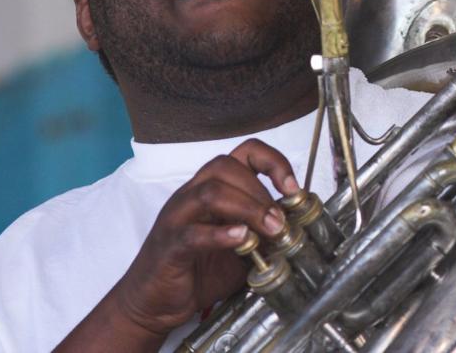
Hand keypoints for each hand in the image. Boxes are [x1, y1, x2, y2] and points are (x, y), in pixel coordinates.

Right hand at [104, 139, 299, 341]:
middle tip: (281, 222)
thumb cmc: (198, 270)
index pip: (243, 152)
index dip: (273, 162)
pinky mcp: (169, 246)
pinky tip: (241, 240)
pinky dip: (220, 234)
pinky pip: (192, 232)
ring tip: (269, 231)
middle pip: (225, 167)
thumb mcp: (243, 248)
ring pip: (210, 192)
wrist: (154, 303)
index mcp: (212, 188)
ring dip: (248, 208)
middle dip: (261, 191)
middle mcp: (192, 195)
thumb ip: (266, 233)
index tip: (293, 188)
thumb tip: (301, 227)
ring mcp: (177, 218)